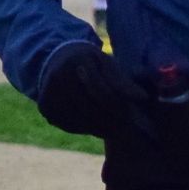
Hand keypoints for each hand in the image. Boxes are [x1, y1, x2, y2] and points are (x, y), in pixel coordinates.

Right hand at [33, 41, 158, 148]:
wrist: (55, 59)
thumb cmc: (88, 62)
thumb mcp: (105, 63)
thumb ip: (122, 81)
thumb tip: (143, 98)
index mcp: (78, 61)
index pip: (103, 91)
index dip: (118, 106)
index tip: (131, 116)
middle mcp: (59, 76)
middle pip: (91, 109)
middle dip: (111, 120)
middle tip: (126, 129)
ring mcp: (49, 93)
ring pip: (80, 120)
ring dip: (99, 128)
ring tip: (114, 130)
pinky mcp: (45, 107)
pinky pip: (69, 125)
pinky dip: (85, 129)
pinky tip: (96, 127)